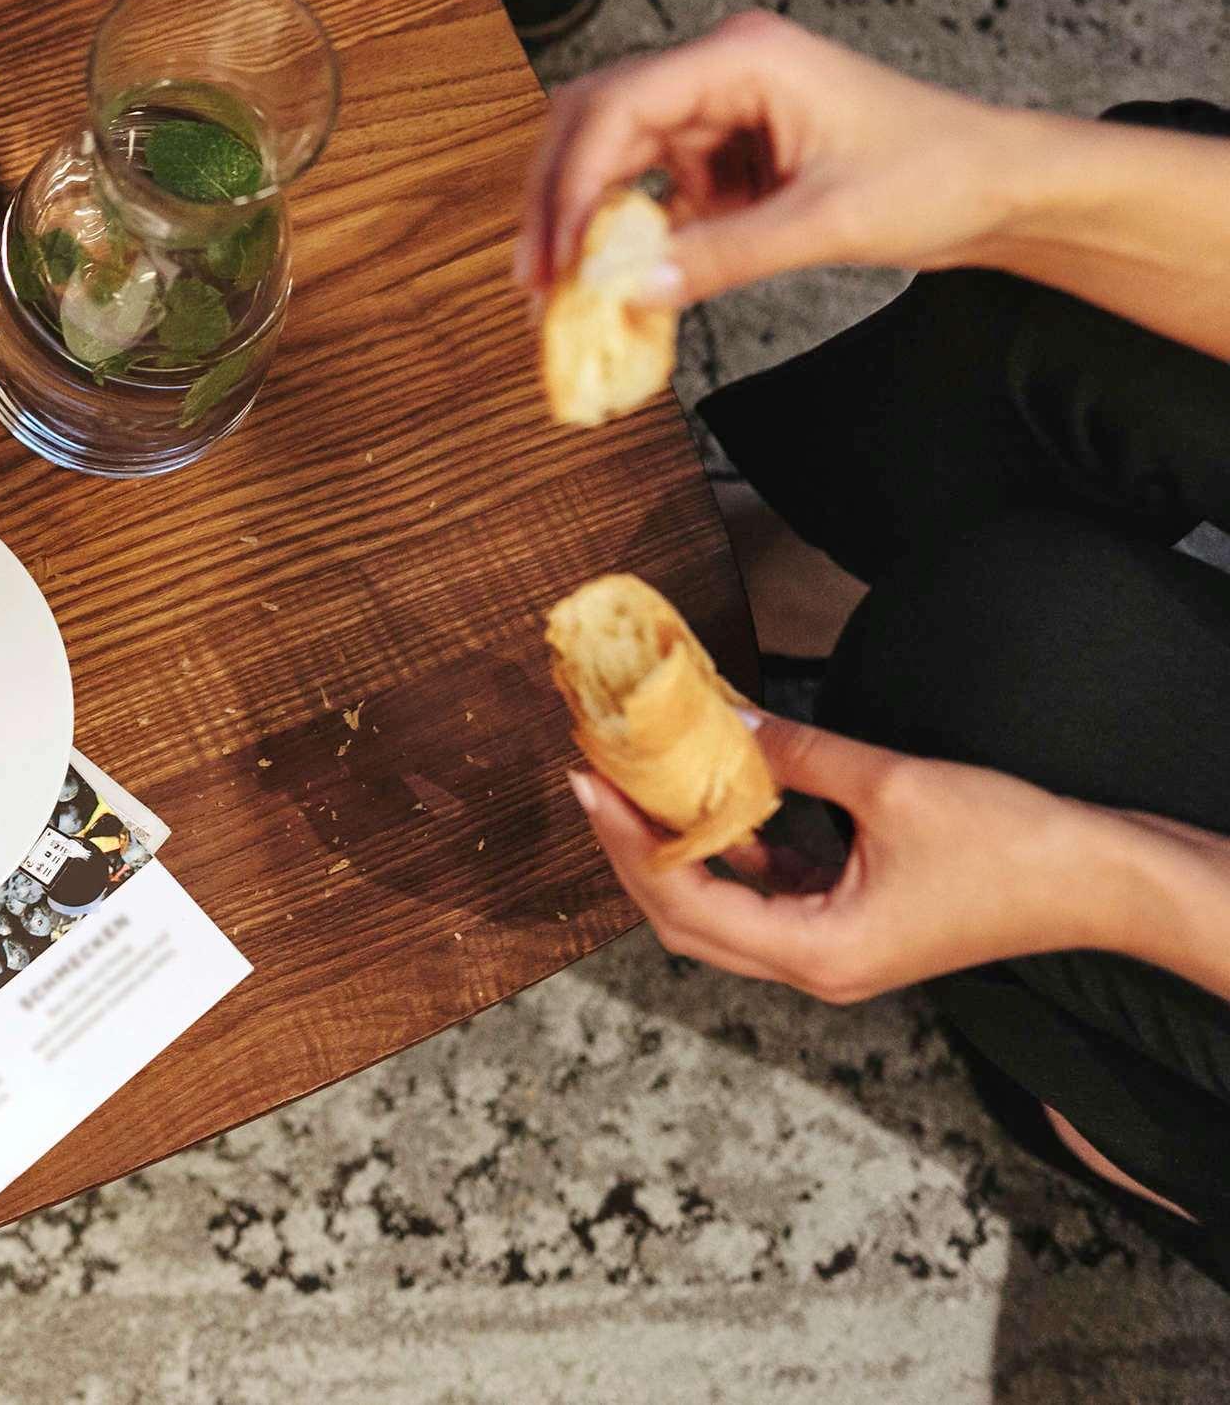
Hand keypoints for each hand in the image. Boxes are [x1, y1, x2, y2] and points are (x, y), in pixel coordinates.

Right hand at [516, 11, 1026, 307]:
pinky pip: (656, 187)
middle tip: (536, 273)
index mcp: (745, 57)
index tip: (558, 249)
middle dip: (559, 198)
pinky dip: (632, 232)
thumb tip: (629, 290)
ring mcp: (723, 111)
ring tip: (567, 284)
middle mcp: (723, 72)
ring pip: (617, 156)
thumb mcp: (826, 223)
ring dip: (588, 218)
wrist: (1004, 188)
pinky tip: (626, 274)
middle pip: (597, 122)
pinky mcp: (729, 152)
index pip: (619, 105)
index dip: (572, 179)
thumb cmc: (941, 173)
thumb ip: (721, 257)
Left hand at [571, 714, 1123, 1003]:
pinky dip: (731, 851)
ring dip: (678, 850)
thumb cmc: (1009, 844)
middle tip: (596, 780)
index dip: (626, 843)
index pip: (684, 903)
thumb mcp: (892, 785)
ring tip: (637, 783)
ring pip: (722, 912)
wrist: (1099, 881)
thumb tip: (723, 718)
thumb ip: (798, 754)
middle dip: (634, 851)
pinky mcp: (850, 927)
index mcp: (817, 953)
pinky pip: (766, 896)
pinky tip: (712, 796)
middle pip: (687, 920)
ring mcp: (832, 954)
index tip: (588, 782)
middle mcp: (815, 969)